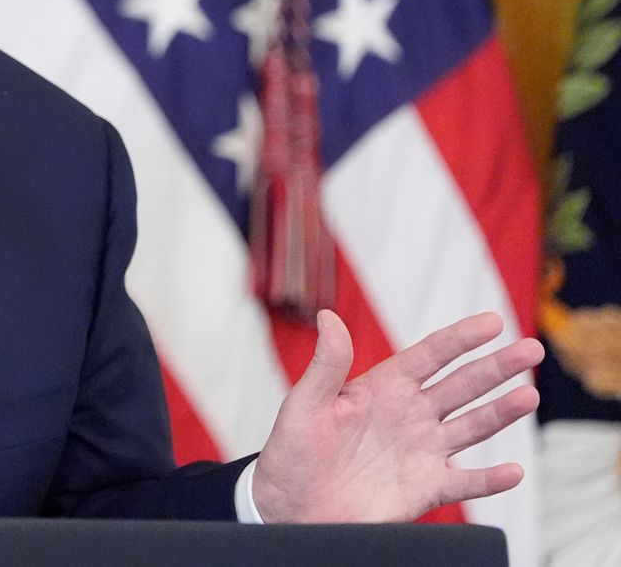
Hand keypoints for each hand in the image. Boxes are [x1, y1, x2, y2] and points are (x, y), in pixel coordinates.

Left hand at [252, 310, 542, 522]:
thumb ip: (326, 364)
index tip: (492, 323)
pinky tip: (513, 471)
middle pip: (462, 385)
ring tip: (529, 396)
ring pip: (472, 426)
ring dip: (502, 413)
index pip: (430, 356)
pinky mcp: (425, 488)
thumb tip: (328, 316)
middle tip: (531, 348)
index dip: (460, 339)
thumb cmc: (292, 451)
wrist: (290, 505)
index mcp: (383, 388)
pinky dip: (490, 480)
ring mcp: (421, 451)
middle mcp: (410, 415)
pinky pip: (465, 482)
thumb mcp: (305, 404)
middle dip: (497, 367)